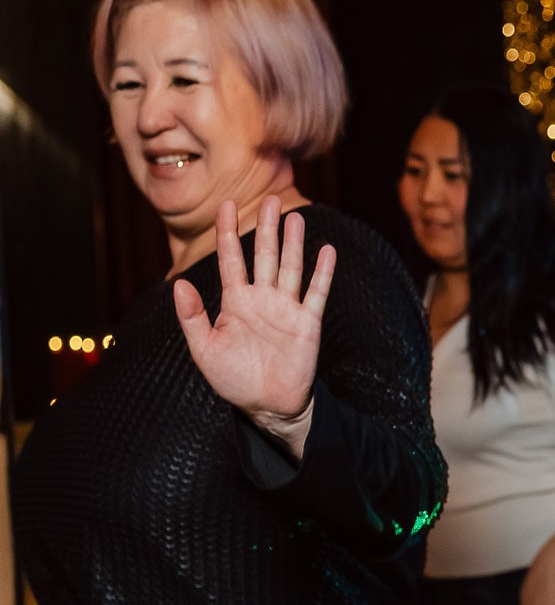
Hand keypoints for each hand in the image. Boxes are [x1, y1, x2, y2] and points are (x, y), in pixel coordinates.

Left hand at [174, 197, 332, 457]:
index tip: (227, 204)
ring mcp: (286, 309)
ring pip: (289, 267)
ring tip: (295, 216)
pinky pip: (316, 293)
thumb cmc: (233, 379)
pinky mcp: (307, 323)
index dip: (228, 231)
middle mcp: (262, 299)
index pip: (231, 258)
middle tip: (271, 198)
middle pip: (264, 254)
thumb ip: (192, 317)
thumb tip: (179, 284)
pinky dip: (322, 273)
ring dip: (293, 242)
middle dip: (267, 227)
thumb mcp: (203, 349)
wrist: (266, 406)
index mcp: (235, 301)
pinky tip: (326, 250)